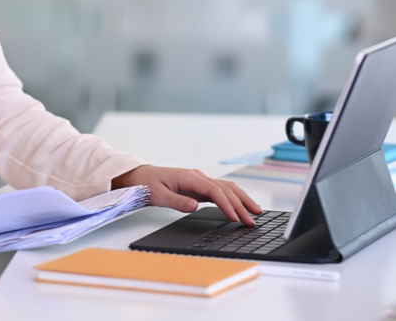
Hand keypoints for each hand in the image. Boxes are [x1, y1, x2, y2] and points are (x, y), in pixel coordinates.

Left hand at [112, 165, 262, 226]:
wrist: (141, 177)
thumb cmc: (148, 185)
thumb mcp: (158, 196)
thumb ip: (177, 201)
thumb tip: (195, 206)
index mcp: (189, 177)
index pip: (214, 190)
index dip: (227, 204)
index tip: (236, 218)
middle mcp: (197, 176)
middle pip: (225, 188)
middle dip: (241, 203)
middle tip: (253, 220)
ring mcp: (200, 180)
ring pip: (226, 187)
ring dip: (241, 199)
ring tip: (256, 212)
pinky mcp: (199, 186)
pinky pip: (220, 190)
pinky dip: (233, 198)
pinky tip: (241, 206)